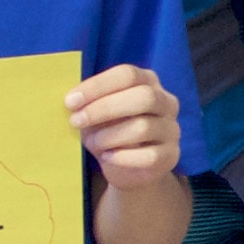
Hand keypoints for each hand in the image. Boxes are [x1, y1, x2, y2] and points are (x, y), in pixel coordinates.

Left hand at [67, 66, 181, 188]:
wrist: (128, 168)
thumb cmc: (110, 132)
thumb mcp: (98, 113)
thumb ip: (89, 103)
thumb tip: (72, 100)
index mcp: (148, 82)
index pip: (128, 74)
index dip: (98, 86)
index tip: (71, 101)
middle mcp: (166, 102)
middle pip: (144, 96)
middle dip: (105, 108)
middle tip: (77, 121)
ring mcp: (172, 129)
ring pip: (143, 127)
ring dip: (109, 136)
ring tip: (91, 144)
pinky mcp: (171, 155)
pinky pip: (149, 156)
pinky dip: (122, 157)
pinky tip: (107, 157)